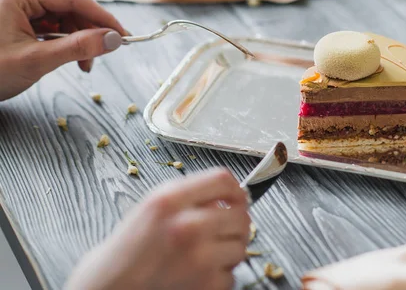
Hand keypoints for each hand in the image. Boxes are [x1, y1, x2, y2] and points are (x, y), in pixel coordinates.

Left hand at [0, 0, 127, 100]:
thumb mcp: (36, 60)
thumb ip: (78, 47)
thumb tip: (113, 40)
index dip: (104, 19)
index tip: (124, 37)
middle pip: (71, 7)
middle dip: (90, 32)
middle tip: (105, 54)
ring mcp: (18, 6)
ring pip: (64, 18)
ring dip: (80, 40)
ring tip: (84, 64)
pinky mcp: (18, 20)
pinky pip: (52, 26)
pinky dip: (66, 43)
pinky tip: (71, 59)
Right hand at [66, 169, 250, 289]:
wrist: (110, 286)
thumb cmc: (129, 249)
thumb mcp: (152, 206)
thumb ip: (189, 195)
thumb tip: (228, 195)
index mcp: (170, 200)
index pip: (223, 180)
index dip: (235, 190)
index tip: (236, 199)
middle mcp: (186, 226)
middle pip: (240, 215)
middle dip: (236, 224)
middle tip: (224, 231)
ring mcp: (199, 257)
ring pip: (241, 246)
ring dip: (229, 251)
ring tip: (206, 255)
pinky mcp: (206, 284)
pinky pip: (231, 275)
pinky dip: (219, 277)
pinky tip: (199, 274)